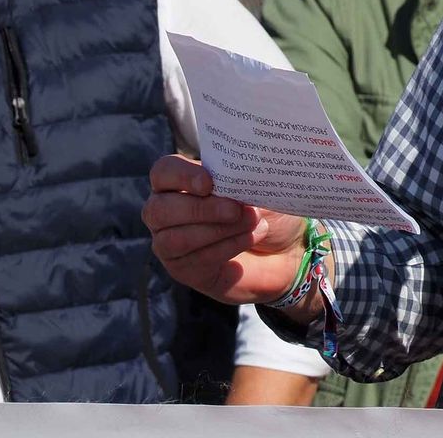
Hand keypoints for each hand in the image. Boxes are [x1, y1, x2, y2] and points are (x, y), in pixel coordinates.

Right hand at [142, 154, 308, 306]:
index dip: (181, 175)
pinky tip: (251, 238)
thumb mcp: (260, 189)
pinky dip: (227, 247)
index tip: (209, 183)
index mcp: (181, 182)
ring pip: (176, 239)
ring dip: (219, 230)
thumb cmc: (265, 211)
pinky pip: (195, 259)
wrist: (283, 250)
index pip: (164, 171)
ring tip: (253, 222)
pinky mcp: (183, 270)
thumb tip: (240, 176)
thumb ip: (242, 180)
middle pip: (160, 209)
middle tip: (236, 209)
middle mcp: (166, 213)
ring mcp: (169, 244)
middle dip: (202, 209)